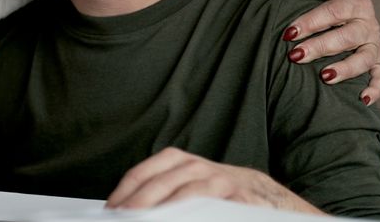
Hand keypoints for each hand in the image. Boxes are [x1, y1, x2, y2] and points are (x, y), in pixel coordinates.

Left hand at [105, 148, 321, 213]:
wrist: (269, 199)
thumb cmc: (221, 196)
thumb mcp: (191, 188)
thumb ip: (163, 194)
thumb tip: (128, 210)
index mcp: (180, 162)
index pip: (144, 172)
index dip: (124, 192)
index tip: (110, 209)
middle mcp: (197, 167)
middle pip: (159, 182)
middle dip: (136, 203)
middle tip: (121, 217)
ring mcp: (219, 181)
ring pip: (184, 192)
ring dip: (160, 207)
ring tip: (141, 219)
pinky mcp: (238, 197)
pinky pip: (211, 204)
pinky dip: (194, 212)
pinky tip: (179, 218)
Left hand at [279, 0, 379, 105]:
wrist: (347, 16)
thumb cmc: (329, 0)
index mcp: (356, 1)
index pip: (334, 10)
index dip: (311, 21)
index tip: (288, 33)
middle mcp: (369, 24)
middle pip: (348, 36)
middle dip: (321, 46)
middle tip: (296, 55)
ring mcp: (374, 46)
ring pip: (365, 59)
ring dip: (346, 69)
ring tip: (324, 77)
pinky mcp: (377, 64)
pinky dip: (375, 89)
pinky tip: (361, 100)